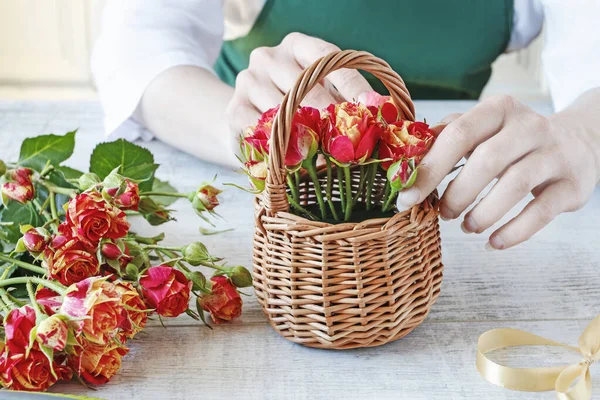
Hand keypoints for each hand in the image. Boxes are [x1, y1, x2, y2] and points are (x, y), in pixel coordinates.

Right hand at [225, 32, 371, 152]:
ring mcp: (248, 81)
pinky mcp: (234, 110)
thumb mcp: (318, 92)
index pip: (330, 58)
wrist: (244, 118)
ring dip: (311, 138)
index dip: (355, 85)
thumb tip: (382, 114)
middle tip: (357, 142)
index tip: (375, 111)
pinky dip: (284, 149)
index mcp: (296, 44)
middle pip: (307, 86)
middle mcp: (268, 57)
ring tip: (334, 159)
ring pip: (286, 111)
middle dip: (334, 116)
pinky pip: (264, 132)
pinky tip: (300, 162)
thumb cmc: (293, 106)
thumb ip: (343, 98)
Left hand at [397, 95, 599, 249]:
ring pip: (514, 186)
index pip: (458, 134)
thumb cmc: (513, 139)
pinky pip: (541, 213)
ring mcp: (554, 155)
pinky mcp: (571, 185)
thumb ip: (446, 139)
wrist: (580, 141)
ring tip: (467, 227)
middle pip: (486, 161)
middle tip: (442, 214)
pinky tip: (493, 242)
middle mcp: (529, 126)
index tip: (408, 198)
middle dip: (456, 194)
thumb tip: (406, 163)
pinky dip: (513, 233)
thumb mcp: (484, 128)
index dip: (430, 168)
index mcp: (498, 109)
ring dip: (482, 214)